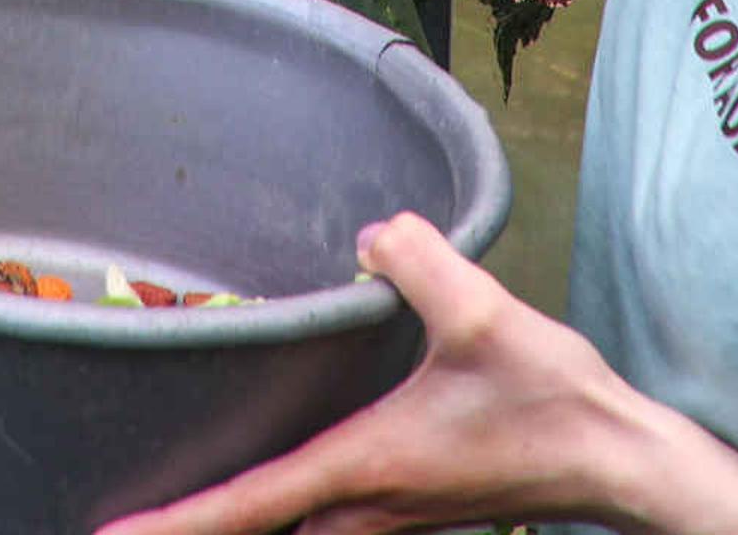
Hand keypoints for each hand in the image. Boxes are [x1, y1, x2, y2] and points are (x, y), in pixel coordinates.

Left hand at [95, 215, 665, 534]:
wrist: (614, 461)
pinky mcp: (410, 509)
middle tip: (123, 517)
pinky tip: (279, 479)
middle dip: (195, 527)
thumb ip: (419, 262)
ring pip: (291, 529)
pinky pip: (325, 519)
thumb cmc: (551, 401)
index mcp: (363, 467)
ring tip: (181, 499)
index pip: (247, 505)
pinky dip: (282, 509)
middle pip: (255, 530)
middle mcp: (363, 508)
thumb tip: (371, 233)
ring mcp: (387, 517)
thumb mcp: (485, 315)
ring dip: (239, 519)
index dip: (175, 524)